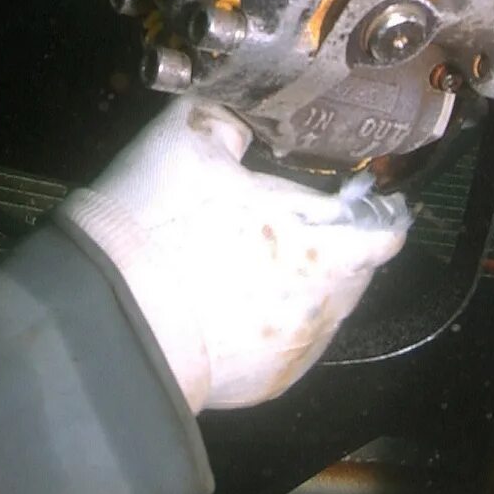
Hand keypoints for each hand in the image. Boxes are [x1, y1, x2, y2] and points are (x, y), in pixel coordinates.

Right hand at [57, 96, 414, 410]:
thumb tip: (246, 107)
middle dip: (331, 245)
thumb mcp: (186, 135)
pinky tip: (229, 306)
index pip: (388, 228)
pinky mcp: (267, 386)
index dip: (375, 208)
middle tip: (283, 223)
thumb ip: (230, 113)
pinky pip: (286, 347)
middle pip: (356, 270)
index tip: (354, 198)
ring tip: (249, 266)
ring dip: (301, 287)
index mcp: (324, 244)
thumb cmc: (156, 222)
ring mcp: (297, 351)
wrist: (105, 314)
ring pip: (322, 310)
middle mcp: (325, 305)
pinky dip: (269, 325)